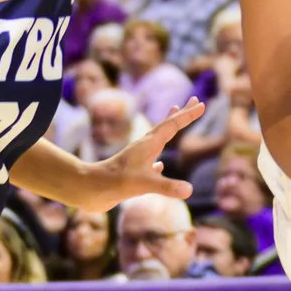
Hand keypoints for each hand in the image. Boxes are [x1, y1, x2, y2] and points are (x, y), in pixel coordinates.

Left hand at [80, 99, 200, 210]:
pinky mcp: (132, 172)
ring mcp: (137, 159)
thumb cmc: (115, 183)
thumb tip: (189, 190)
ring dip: (169, 129)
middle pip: (167, 126)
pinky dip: (158, 159)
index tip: (201, 104)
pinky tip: (160, 165)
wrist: (89, 190)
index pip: (173, 125)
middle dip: (182, 114)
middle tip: (195, 100)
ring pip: (158, 140)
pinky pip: (150, 161)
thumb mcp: (145, 185)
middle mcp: (144, 147)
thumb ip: (168, 187)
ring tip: (176, 119)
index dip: (188, 115)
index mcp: (149, 144)